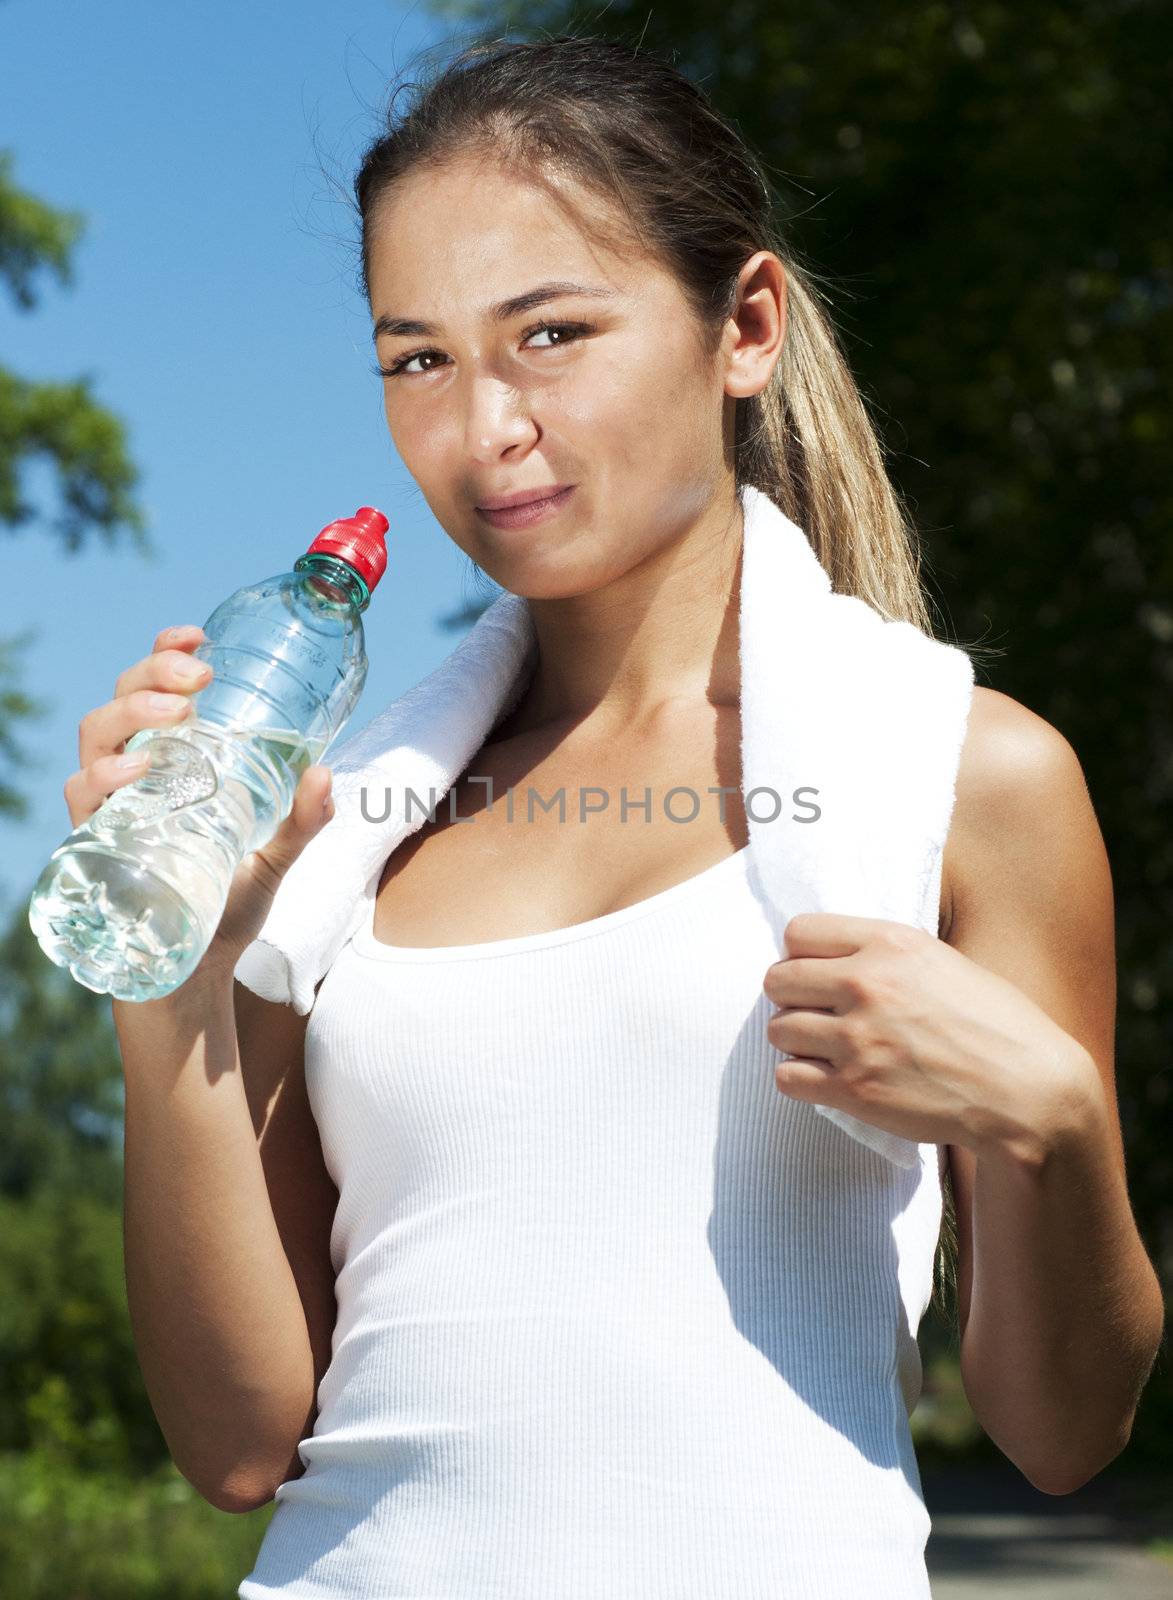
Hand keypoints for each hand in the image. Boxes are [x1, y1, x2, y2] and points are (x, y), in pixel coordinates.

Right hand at [66, 621, 335, 979]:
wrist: (196, 973)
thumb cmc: (227, 905)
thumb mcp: (277, 858)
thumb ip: (304, 820)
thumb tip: (327, 775)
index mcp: (171, 761)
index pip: (156, 692)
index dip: (166, 655)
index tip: (199, 636)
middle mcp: (132, 776)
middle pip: (123, 702)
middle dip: (152, 676)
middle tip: (198, 677)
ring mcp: (109, 809)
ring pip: (95, 738)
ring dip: (130, 716)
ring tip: (176, 717)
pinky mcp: (95, 845)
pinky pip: (82, 800)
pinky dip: (102, 781)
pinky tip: (133, 774)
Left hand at [763, 912, 1098, 1158]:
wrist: (1028, 1092)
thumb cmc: (997, 1026)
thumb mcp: (944, 962)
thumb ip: (887, 956)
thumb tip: (836, 958)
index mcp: (891, 944)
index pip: (799, 932)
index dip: (802, 955)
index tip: (818, 974)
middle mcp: (867, 984)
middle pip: (778, 980)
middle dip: (793, 998)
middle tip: (819, 1014)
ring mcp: (857, 1039)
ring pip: (778, 1030)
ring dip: (797, 1040)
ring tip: (829, 1048)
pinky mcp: (854, 1089)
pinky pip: (787, 1077)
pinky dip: (801, 1079)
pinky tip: (828, 1078)